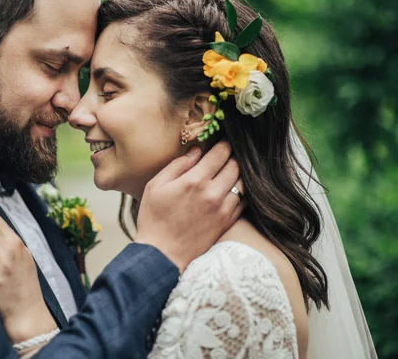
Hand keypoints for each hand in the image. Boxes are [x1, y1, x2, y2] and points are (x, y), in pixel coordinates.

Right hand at [135, 142, 243, 271]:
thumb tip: (196, 151)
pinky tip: (229, 192)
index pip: (220, 153)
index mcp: (195, 180)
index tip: (222, 142)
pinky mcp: (227, 223)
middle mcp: (213, 193)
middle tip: (225, 156)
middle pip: (235, 165)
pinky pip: (243, 202)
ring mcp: (223, 209)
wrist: (162, 254)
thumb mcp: (155, 186)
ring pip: (242, 183)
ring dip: (237, 175)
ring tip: (228, 173)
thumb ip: (177, 165)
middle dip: (231, 157)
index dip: (223, 144)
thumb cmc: (154, 219)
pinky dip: (239, 193)